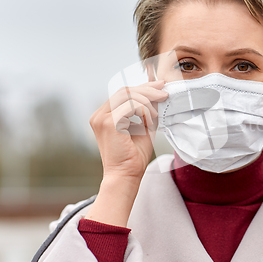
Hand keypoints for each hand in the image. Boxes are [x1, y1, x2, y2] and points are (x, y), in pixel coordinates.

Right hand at [85, 80, 167, 226]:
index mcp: (104, 115)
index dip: (142, 87)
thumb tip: (157, 92)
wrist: (127, 176)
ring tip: (156, 115)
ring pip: (127, 95)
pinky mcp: (108, 123)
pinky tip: (150, 120)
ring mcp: (101, 118)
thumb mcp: (144, 127)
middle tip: (164, 93)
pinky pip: (130, 106)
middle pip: (125, 91)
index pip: (123, 93)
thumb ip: (147, 110)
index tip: (160, 85)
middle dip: (147, 90)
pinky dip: (144, 110)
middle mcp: (99, 115)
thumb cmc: (134, 156)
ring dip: (147, 101)